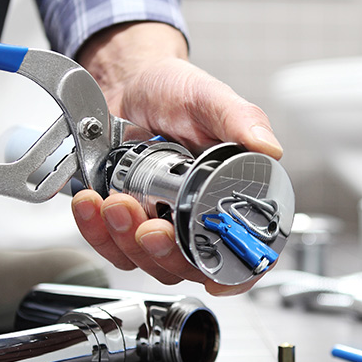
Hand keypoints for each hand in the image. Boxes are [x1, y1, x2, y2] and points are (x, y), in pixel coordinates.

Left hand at [71, 22, 282, 294]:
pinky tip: (92, 204)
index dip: (236, 276)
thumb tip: (269, 148)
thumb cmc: (175, 91)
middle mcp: (198, 218)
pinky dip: (97, 231)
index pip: (246, 252)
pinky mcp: (122, 223)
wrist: (127, 82)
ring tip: (116, 201)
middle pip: (190, 266)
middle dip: (165, 252)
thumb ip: (241, 120)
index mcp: (232, 196)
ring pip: (147, 262)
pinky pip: (110, 246)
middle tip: (149, 223)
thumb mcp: (210, 98)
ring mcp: (160, 224)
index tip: (213, 279)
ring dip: (127, 240)